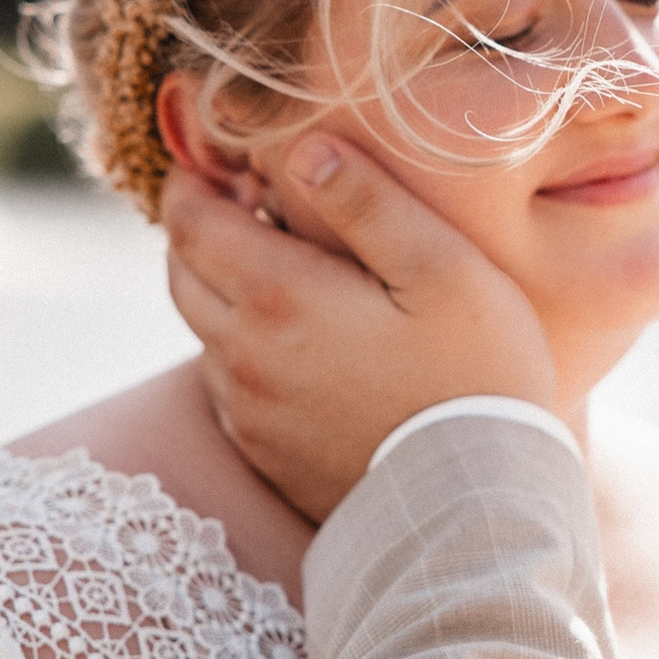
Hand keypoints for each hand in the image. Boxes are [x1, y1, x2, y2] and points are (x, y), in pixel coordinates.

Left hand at [162, 134, 556, 521]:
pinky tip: (303, 344)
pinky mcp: (265, 454)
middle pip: (182, 273)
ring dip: (224, 291)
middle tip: (247, 205)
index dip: (192, 181)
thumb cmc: (476, 376)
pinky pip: (229, 384)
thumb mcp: (444, 269)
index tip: (214, 160)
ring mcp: (248, 413)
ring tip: (284, 271)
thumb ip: (370, 202)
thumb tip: (303, 148)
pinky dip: (245, 348)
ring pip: (204, 329)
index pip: (190, 222)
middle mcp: (242, 356)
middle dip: (201, 230)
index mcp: (277, 298)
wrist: (475, 510)